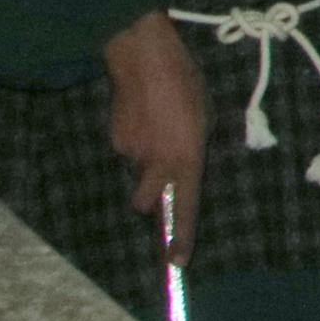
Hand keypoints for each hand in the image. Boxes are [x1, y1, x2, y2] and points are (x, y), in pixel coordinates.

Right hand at [104, 8, 205, 263]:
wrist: (144, 58)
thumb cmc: (185, 84)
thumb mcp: (204, 118)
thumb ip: (194, 150)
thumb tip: (182, 169)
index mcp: (187, 159)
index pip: (185, 209)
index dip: (181, 237)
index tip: (177, 262)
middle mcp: (158, 163)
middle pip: (147, 202)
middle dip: (152, 195)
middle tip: (162, 170)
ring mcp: (132, 154)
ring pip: (138, 172)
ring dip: (145, 163)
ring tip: (155, 129)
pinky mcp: (115, 141)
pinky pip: (127, 151)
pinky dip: (135, 141)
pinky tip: (142, 115)